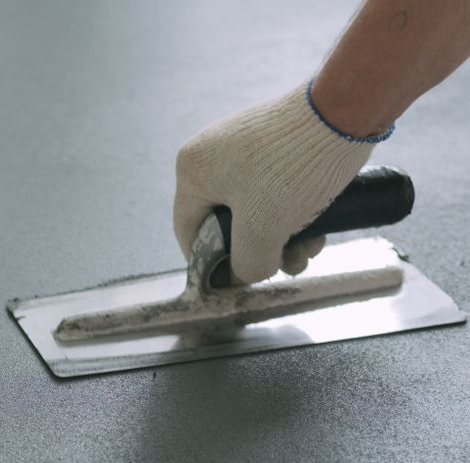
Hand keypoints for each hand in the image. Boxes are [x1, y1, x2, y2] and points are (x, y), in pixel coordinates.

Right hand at [172, 82, 389, 282]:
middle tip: (292, 263)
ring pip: (255, 209)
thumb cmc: (293, 169)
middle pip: (227, 222)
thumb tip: (248, 274)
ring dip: (283, 235)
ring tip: (314, 245)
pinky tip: (319, 221)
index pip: (189, 232)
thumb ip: (247, 264)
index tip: (243, 280)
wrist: (347, 109)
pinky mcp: (273, 142)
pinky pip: (274, 188)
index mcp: (192, 171)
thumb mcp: (264, 229)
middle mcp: (210, 154)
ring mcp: (242, 145)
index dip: (213, 264)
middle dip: (261, 249)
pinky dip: (293, 210)